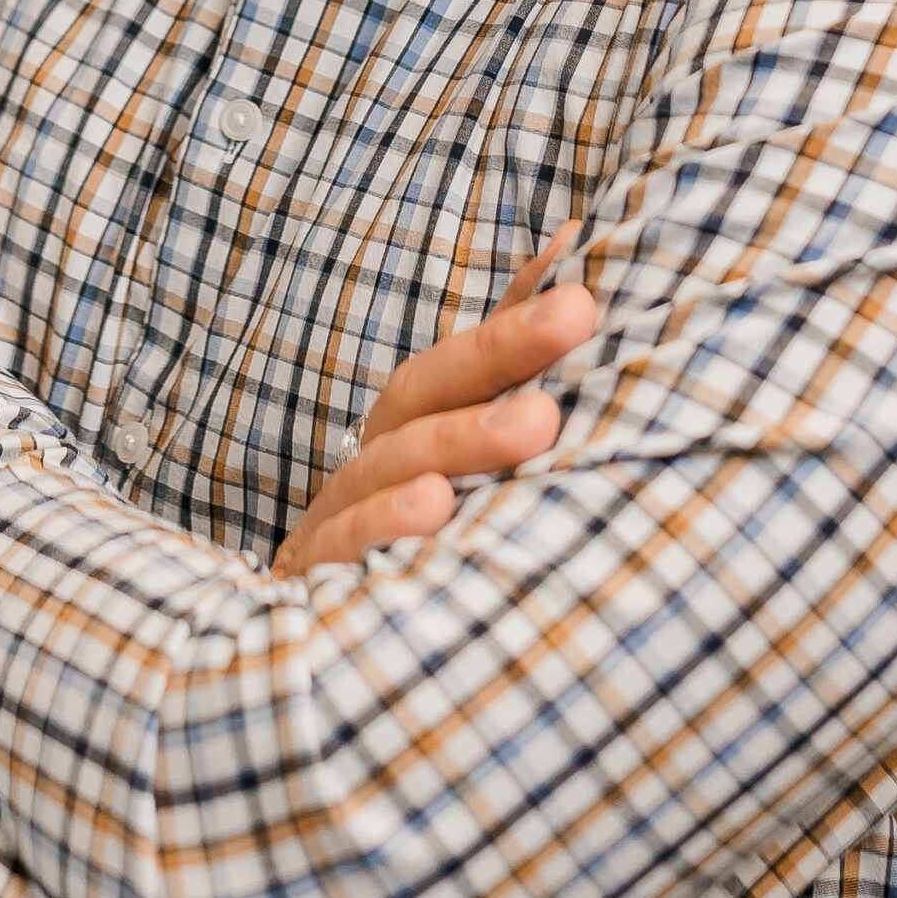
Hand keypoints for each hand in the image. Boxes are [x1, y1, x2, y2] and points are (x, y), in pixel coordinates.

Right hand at [272, 223, 596, 578]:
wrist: (318, 659)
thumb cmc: (415, 530)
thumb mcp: (464, 438)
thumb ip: (515, 349)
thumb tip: (577, 238)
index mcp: (409, 426)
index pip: (458, 364)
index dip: (516, 329)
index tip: (584, 301)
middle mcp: (371, 461)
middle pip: (423, 398)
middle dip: (499, 361)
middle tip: (579, 328)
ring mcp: (336, 522)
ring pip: (388, 468)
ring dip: (461, 441)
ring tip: (535, 425)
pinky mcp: (312, 587)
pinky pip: (344, 549)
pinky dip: (385, 526)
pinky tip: (436, 514)